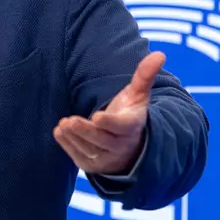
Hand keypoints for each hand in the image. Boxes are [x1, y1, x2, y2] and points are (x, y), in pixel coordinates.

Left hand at [54, 51, 164, 174]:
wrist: (131, 147)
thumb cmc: (130, 114)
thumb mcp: (139, 96)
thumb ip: (145, 75)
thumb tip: (159, 54)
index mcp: (132, 127)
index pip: (121, 127)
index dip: (109, 123)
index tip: (96, 116)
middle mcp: (121, 146)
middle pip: (102, 140)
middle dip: (85, 131)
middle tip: (69, 120)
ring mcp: (108, 159)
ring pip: (89, 150)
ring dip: (74, 138)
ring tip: (63, 125)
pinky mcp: (94, 166)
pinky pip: (80, 158)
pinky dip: (68, 146)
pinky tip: (60, 132)